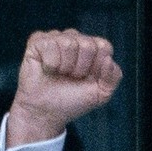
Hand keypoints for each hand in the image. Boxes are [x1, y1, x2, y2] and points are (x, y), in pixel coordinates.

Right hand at [7, 29, 123, 143]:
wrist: (46, 112)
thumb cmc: (72, 100)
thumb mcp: (101, 94)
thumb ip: (114, 77)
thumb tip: (108, 59)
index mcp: (93, 48)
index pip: (104, 46)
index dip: (97, 66)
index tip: (87, 79)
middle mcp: (75, 39)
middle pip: (87, 45)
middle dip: (80, 68)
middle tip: (71, 78)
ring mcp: (56, 38)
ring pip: (68, 43)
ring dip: (65, 66)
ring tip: (58, 74)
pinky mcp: (38, 41)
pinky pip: (49, 44)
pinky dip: (50, 63)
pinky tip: (47, 69)